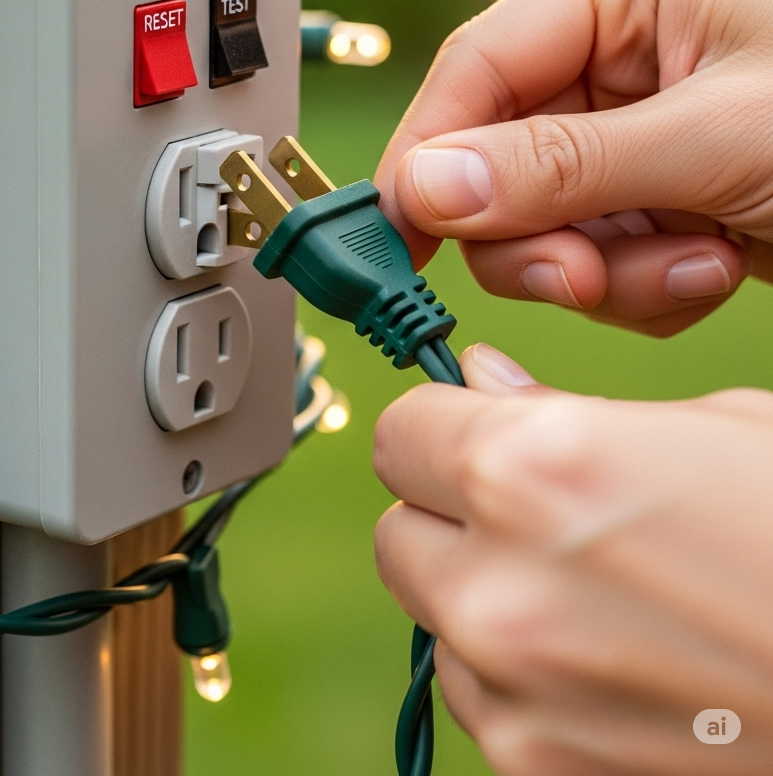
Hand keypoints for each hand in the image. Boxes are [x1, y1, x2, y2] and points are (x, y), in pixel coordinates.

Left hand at [373, 343, 772, 774]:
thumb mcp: (715, 428)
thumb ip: (563, 405)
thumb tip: (477, 378)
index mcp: (537, 470)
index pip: (400, 433)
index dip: (439, 427)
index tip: (469, 431)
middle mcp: (502, 587)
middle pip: (399, 532)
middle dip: (450, 515)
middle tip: (535, 514)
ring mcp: (517, 696)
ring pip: (436, 619)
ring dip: (484, 597)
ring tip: (595, 595)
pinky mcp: (542, 775)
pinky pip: (483, 698)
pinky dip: (519, 675)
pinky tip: (614, 663)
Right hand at [374, 0, 772, 335]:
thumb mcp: (721, 138)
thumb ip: (562, 166)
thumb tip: (425, 189)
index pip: (476, 68)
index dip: (427, 158)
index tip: (396, 241)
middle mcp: (618, 47)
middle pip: (497, 157)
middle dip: (540, 235)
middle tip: (582, 278)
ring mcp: (633, 123)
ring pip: (542, 221)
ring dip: (607, 269)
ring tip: (693, 268)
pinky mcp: (653, 187)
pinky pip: (596, 252)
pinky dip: (645, 284)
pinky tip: (716, 268)